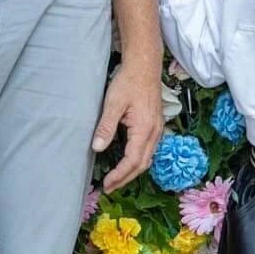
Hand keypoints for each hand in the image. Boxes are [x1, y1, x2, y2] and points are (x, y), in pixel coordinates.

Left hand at [92, 64, 163, 187]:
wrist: (145, 66)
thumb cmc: (129, 82)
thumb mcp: (114, 103)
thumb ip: (106, 127)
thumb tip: (96, 148)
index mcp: (144, 128)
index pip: (132, 160)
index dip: (119, 175)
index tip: (106, 183)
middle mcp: (154, 132)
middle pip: (142, 164)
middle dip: (126, 178)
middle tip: (109, 187)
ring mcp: (157, 129)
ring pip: (148, 158)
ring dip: (132, 171)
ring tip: (117, 179)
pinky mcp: (156, 125)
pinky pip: (150, 150)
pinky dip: (138, 161)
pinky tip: (128, 162)